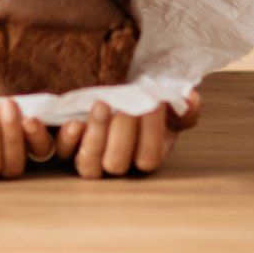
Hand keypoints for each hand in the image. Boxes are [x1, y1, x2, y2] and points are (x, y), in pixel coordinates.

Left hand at [54, 90, 201, 178]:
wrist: (118, 87)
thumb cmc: (145, 99)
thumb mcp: (170, 103)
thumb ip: (185, 106)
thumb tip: (191, 100)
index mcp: (146, 154)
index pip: (148, 158)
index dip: (151, 133)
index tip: (154, 102)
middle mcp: (118, 161)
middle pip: (116, 164)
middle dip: (122, 133)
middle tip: (126, 104)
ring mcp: (91, 156)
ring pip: (89, 165)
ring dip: (95, 136)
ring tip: (101, 106)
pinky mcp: (67, 145)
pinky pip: (62, 151)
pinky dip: (68, 139)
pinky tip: (74, 122)